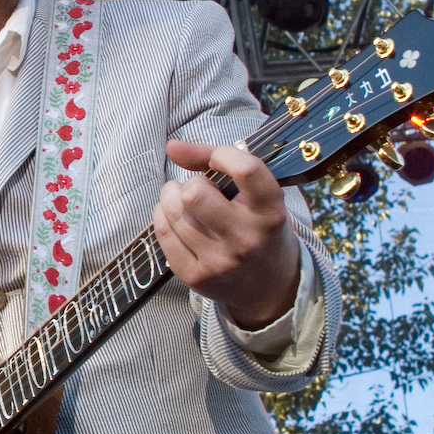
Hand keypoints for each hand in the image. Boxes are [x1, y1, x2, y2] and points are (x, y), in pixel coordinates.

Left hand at [153, 140, 301, 329]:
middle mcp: (246, 239)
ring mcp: (219, 262)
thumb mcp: (257, 194)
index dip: (222, 154)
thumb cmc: (259, 228)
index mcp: (270, 213)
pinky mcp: (195, 277)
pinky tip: (176, 217)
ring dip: (172, 197)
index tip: (218, 159)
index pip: (245, 170)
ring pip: (173, 212)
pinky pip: (162, 232)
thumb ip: (216, 162)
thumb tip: (172, 146)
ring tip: (186, 202)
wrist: (269, 286)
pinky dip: (163, 216)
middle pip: (194, 193)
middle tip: (200, 188)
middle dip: (192, 183)